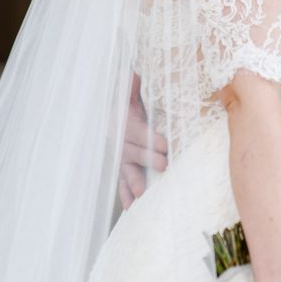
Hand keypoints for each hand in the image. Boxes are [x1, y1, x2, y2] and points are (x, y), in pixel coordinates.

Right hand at [117, 77, 168, 208]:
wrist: (118, 97)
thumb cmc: (131, 90)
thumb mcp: (132, 82)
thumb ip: (132, 81)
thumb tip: (133, 74)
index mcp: (121, 115)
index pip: (133, 129)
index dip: (147, 137)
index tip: (164, 145)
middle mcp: (116, 135)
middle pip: (130, 150)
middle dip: (146, 158)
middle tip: (163, 165)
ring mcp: (119, 151)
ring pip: (125, 167)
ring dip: (133, 181)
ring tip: (142, 194)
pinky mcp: (123, 163)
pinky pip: (122, 180)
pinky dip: (125, 193)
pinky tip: (131, 207)